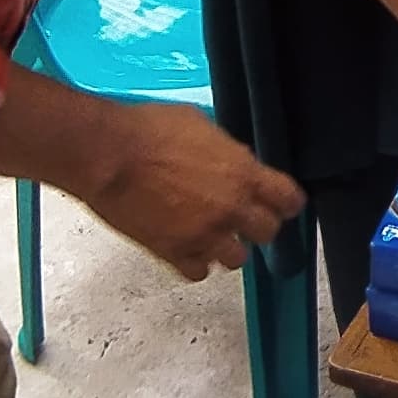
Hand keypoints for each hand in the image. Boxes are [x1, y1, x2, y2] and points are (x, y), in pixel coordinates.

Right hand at [76, 101, 304, 282]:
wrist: (108, 154)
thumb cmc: (148, 130)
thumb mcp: (200, 125)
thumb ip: (225, 151)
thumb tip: (231, 159)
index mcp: (243, 174)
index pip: (289, 199)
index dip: (286, 202)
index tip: (281, 203)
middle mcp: (231, 209)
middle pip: (268, 233)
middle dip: (257, 225)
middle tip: (241, 217)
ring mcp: (204, 236)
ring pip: (236, 260)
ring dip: (226, 247)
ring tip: (209, 232)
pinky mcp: (173, 253)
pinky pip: (198, 272)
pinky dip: (194, 262)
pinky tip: (184, 245)